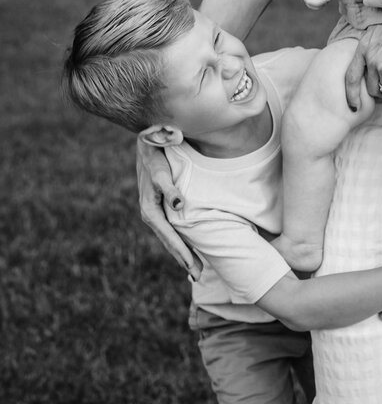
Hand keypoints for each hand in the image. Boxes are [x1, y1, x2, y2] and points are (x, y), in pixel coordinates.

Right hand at [136, 137, 201, 277]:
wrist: (147, 143)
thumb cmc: (155, 157)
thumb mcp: (160, 171)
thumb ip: (169, 187)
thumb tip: (179, 203)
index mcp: (149, 211)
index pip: (169, 237)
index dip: (182, 252)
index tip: (192, 267)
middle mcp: (151, 215)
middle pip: (169, 242)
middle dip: (183, 258)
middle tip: (198, 275)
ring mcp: (155, 212)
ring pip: (170, 237)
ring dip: (182, 251)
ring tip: (195, 267)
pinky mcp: (159, 206)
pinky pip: (171, 228)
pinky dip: (180, 239)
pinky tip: (188, 244)